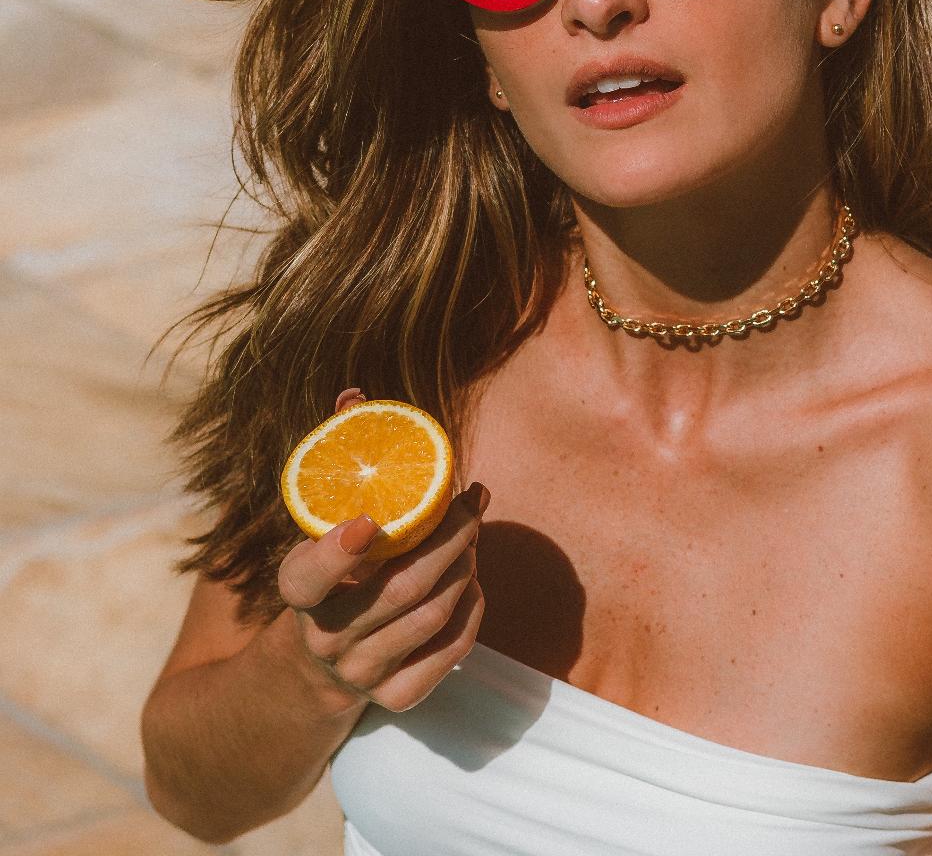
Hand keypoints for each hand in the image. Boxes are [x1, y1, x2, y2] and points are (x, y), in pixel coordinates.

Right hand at [276, 388, 488, 712]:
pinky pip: (451, 651)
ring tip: (472, 534)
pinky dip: (472, 610)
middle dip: (451, 537)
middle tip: (473, 501)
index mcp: (297, 592)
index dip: (334, 554)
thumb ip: (337, 456)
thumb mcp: (323, 521)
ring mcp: (359, 674)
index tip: (370, 520)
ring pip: (433, 615)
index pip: (306, 579)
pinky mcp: (396, 698)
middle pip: (402, 588)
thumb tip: (357, 394)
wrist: (315, 664)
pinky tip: (471, 580)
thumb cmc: (332, 566)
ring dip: (466, 566)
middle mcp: (325, 638)